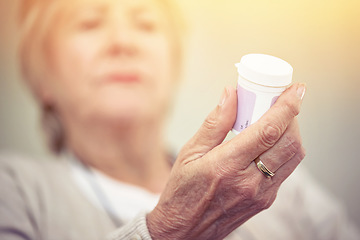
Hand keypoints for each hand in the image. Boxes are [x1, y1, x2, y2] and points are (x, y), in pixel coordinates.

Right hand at [147, 83, 305, 238]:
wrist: (184, 230)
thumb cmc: (182, 191)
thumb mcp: (190, 152)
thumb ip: (214, 123)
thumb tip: (231, 94)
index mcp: (226, 166)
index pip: (267, 131)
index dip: (287, 107)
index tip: (295, 89)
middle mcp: (249, 182)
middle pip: (288, 142)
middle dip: (291, 115)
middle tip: (280, 101)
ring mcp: (261, 194)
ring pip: (293, 157)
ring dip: (291, 132)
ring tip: (276, 119)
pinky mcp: (265, 201)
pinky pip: (285, 170)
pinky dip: (284, 149)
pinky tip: (269, 142)